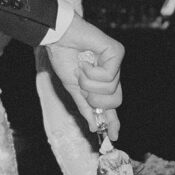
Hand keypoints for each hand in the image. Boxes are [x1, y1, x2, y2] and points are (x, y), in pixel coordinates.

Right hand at [47, 14, 122, 139]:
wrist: (58, 38)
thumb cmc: (64, 58)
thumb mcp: (73, 89)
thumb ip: (85, 107)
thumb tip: (95, 127)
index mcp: (102, 84)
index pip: (112, 106)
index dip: (113, 121)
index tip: (114, 136)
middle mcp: (112, 74)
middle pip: (114, 101)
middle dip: (94, 97)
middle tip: (82, 82)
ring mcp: (116, 63)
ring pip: (109, 89)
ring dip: (89, 82)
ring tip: (82, 67)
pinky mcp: (117, 52)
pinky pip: (108, 76)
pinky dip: (92, 72)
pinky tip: (86, 60)